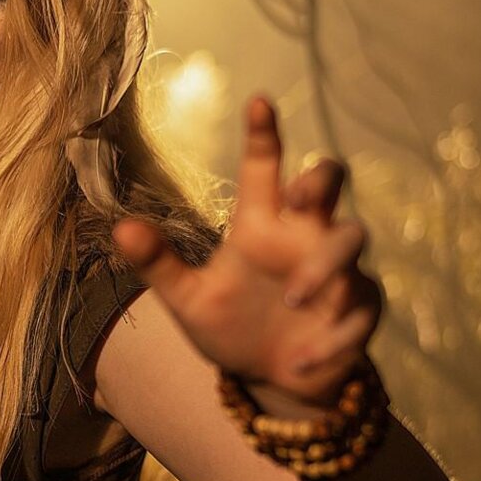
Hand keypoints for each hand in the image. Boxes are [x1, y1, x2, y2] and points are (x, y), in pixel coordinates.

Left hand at [112, 94, 384, 406]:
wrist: (273, 380)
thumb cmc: (234, 327)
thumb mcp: (190, 300)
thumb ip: (159, 265)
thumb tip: (120, 229)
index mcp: (262, 224)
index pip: (264, 169)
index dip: (263, 135)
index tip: (258, 101)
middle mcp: (303, 236)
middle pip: (329, 180)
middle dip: (321, 179)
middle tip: (300, 195)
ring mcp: (339, 270)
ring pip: (353, 239)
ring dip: (326, 268)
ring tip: (294, 301)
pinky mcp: (359, 310)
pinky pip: (359, 312)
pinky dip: (330, 338)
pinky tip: (299, 362)